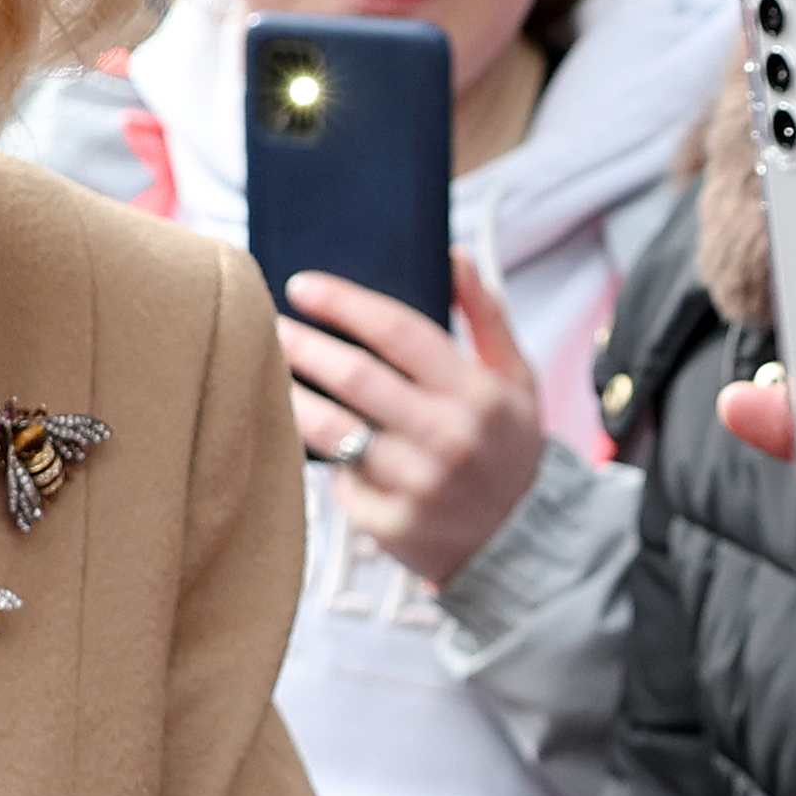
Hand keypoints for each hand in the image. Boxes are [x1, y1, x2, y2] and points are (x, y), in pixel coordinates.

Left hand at [277, 251, 544, 588]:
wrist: (523, 540)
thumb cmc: (510, 449)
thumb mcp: (517, 378)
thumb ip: (485, 314)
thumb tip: (452, 256)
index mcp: (478, 393)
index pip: (399, 331)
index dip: (345, 304)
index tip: (304, 287)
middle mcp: (449, 437)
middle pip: (356, 378)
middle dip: (305, 346)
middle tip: (272, 326)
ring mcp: (419, 485)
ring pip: (335, 432)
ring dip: (294, 399)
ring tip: (274, 375)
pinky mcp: (392, 524)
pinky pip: (341, 481)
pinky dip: (326, 460)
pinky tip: (315, 442)